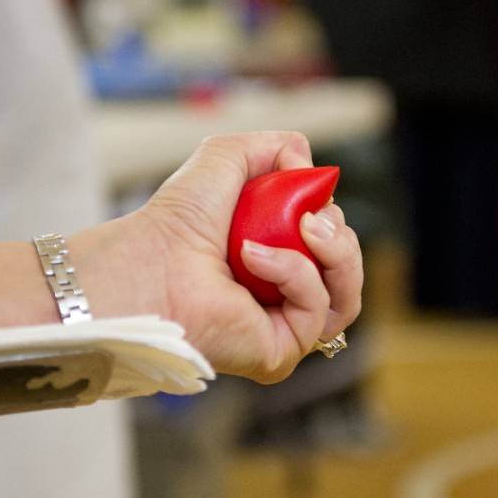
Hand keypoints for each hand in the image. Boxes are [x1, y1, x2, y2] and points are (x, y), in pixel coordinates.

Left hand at [71, 132, 362, 382]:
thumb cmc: (176, 220)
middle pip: (346, 273)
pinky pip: (317, 311)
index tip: (312, 198)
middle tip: (312, 217)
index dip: (332, 220)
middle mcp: (279, 298)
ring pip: (346, 297)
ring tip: (305, 229)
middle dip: (341, 236)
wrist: (151, 259)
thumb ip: (276, 146)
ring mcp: (281, 328)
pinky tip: (255, 256)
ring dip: (336, 252)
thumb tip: (309, 167)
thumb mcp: (228, 158)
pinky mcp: (279, 351)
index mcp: (273, 260)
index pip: (330, 248)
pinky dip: (295, 273)